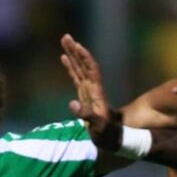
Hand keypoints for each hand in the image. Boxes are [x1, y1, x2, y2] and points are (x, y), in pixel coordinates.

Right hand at [60, 33, 121, 151]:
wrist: (112, 140)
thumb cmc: (107, 135)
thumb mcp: (98, 127)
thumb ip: (86, 115)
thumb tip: (72, 104)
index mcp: (97, 93)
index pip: (91, 70)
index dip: (85, 58)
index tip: (77, 46)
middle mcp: (93, 88)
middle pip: (84, 64)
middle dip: (75, 50)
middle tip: (66, 37)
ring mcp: (88, 91)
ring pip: (79, 68)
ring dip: (72, 54)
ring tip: (64, 41)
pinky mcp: (84, 96)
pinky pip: (76, 77)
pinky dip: (70, 67)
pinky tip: (64, 58)